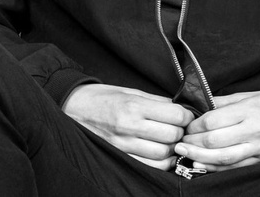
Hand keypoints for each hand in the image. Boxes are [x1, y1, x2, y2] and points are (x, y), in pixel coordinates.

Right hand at [62, 84, 194, 170]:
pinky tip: (161, 154)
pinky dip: (161, 163)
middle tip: (178, 128)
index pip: (175, 116)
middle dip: (180, 132)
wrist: (73, 107)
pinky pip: (150, 166)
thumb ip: (156, 102)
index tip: (185, 116)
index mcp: (134, 106)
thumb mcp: (130, 92)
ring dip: (172, 149)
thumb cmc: (102, 98)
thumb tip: (180, 109)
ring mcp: (124, 145)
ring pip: (163, 154)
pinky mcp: (120, 157)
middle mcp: (130, 126)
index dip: (186, 116)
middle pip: (172, 136)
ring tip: (169, 141)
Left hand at [174, 91, 259, 171]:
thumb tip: (198, 105)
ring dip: (199, 157)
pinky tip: (200, 164)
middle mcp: (254, 131)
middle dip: (193, 142)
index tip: (186, 124)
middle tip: (180, 140)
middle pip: (215, 141)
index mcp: (249, 111)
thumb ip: (222, 102)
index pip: (213, 121)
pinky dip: (215, 168)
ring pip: (223, 158)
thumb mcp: (248, 96)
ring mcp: (257, 148)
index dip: (194, 125)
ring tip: (184, 153)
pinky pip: (234, 168)